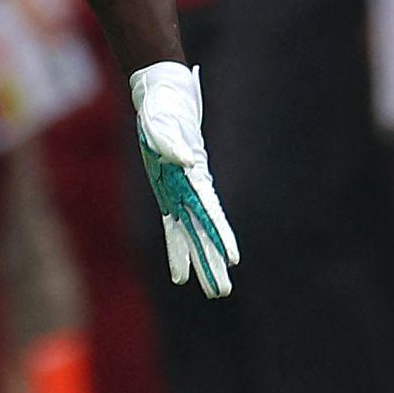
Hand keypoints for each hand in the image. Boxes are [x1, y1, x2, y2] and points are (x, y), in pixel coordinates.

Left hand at [130, 61, 241, 298]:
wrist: (162, 99)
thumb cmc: (163, 110)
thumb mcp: (162, 123)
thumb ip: (172, 142)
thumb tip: (187, 160)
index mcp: (193, 177)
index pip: (210, 212)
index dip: (220, 235)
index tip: (231, 259)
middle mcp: (191, 191)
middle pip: (205, 233)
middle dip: (212, 263)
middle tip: (221, 292)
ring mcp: (181, 195)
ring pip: (193, 237)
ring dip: (200, 264)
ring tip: (212, 292)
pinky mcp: (170, 196)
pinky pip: (175, 229)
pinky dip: (178, 251)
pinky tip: (181, 274)